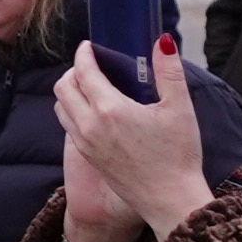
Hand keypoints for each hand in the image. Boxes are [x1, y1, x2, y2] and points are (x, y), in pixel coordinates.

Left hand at [50, 41, 211, 241]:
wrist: (170, 200)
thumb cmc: (178, 155)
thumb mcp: (180, 108)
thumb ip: (169, 71)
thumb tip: (162, 41)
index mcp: (109, 109)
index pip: (84, 72)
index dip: (84, 54)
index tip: (89, 46)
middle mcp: (89, 125)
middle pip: (63, 88)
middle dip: (73, 71)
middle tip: (90, 64)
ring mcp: (84, 144)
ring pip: (61, 108)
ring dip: (69, 92)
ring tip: (90, 86)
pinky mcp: (87, 157)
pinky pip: (68, 127)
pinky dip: (73, 111)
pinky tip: (94, 112)